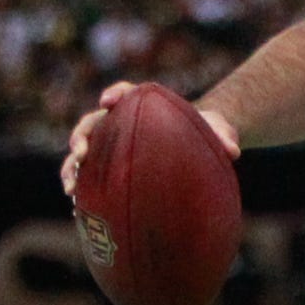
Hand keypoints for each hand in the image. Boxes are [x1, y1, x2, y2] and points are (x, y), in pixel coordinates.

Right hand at [60, 84, 240, 204]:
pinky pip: (91, 178)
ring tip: (70, 190)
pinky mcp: (109, 168)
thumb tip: (233, 152)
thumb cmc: (204, 130)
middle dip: (81, 136)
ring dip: (72, 168)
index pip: (125, 92)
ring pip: (83, 153)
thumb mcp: (217, 130)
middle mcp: (119, 122)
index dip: (115, 94)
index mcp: (142, 105)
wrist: (195, 144)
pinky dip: (82, 192)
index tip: (107, 100)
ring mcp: (111, 145)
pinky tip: (77, 212)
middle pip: (92, 123)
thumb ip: (223, 136)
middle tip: (80, 152)